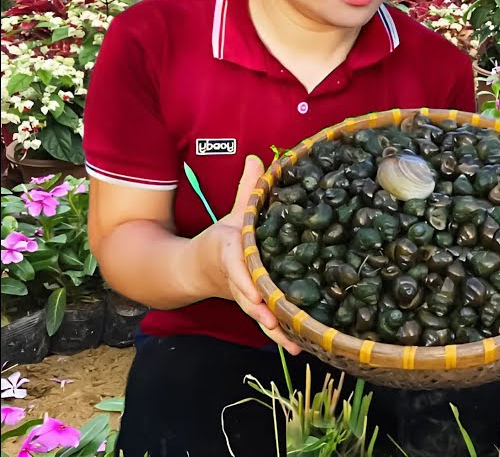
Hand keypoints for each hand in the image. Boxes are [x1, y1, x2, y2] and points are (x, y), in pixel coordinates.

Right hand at [200, 155, 301, 354]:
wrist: (193, 268)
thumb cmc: (221, 238)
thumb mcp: (232, 212)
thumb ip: (248, 189)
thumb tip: (259, 157)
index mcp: (231, 252)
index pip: (238, 263)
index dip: (247, 275)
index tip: (256, 286)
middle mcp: (237, 278)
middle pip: (248, 294)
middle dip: (261, 307)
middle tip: (274, 318)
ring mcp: (244, 296)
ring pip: (258, 313)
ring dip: (273, 328)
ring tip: (293, 342)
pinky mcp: (253, 307)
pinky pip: (267, 322)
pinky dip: (280, 335)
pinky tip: (300, 348)